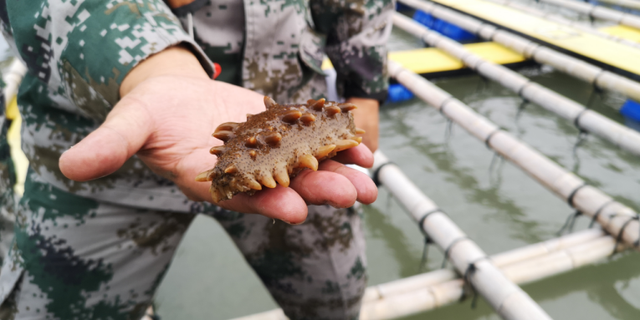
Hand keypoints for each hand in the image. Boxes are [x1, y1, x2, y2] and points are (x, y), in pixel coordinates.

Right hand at [58, 46, 376, 223]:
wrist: (173, 97)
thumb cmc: (150, 114)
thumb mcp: (128, 125)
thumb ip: (110, 147)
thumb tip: (72, 166)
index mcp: (210, 177)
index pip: (239, 195)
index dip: (264, 200)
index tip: (291, 208)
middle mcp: (244, 171)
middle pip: (282, 184)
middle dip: (316, 190)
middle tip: (351, 196)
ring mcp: (265, 152)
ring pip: (304, 167)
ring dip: (337, 174)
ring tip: (368, 180)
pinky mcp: (279, 131)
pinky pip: (310, 139)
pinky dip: (335, 143)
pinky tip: (361, 148)